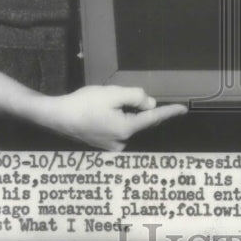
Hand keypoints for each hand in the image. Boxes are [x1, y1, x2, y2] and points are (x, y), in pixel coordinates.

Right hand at [36, 85, 186, 150]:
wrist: (56, 116)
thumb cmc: (84, 104)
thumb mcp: (113, 94)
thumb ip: (135, 97)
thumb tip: (150, 104)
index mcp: (125, 130)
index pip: (153, 119)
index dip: (169, 111)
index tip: (184, 109)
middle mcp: (120, 143)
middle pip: (141, 123)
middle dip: (144, 110)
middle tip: (139, 99)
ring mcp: (110, 146)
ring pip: (129, 126)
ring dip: (130, 115)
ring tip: (112, 103)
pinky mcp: (101, 144)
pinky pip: (119, 130)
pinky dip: (121, 120)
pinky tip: (108, 111)